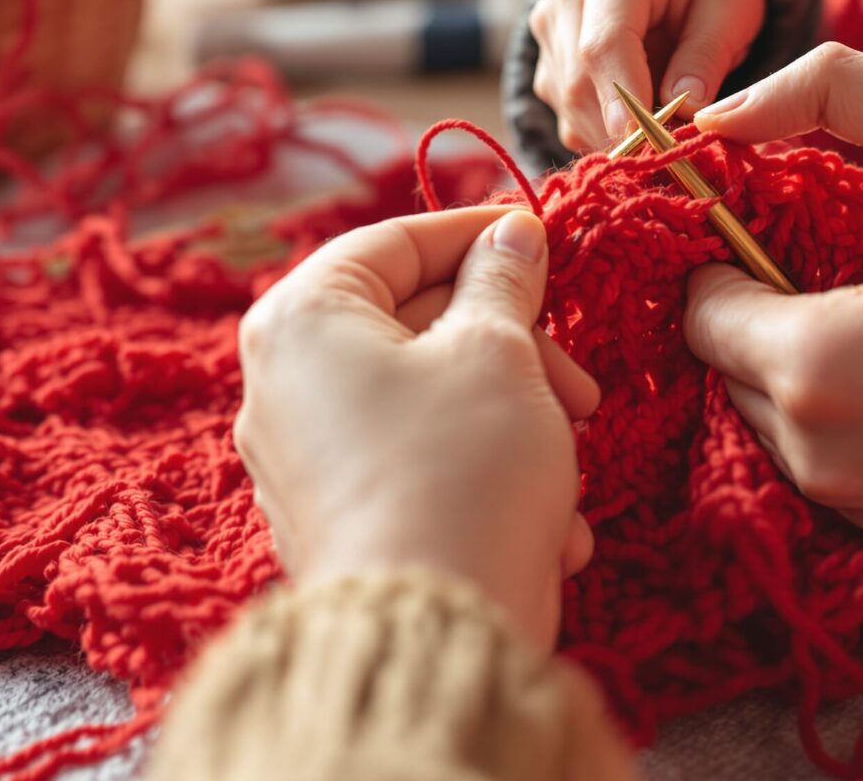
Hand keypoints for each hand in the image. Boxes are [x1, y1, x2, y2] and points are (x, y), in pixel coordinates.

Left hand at [235, 207, 600, 646]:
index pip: (392, 243)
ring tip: (566, 464)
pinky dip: (482, 477)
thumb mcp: (496, 353)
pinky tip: (548, 526)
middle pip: (412, 325)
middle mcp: (282, 384)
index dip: (475, 235)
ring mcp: (304, 458)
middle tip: (580, 387)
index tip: (538, 238)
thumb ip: (503, 282)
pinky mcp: (337, 519)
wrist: (432, 627)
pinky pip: (417, 465)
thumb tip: (512, 236)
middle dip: (511, 350)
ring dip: (512, 419)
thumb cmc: (459, 471)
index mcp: (300, 320)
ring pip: (426, 399)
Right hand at [530, 0, 764, 152]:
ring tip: (665, 129)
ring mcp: (549, 31)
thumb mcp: (731, 6)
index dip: (621, 97)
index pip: (603, 43)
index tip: (647, 139)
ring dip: (615, 134)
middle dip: (623, 128)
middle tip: (674, 152)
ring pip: (569, 106)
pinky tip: (640, 122)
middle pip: (578, 81)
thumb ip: (707, 55)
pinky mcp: (547, 64)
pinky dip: (604, 132)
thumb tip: (685, 108)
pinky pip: (568, 116)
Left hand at [682, 44, 862, 539]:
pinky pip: (812, 455)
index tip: (779, 225)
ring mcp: (844, 497)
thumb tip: (715, 117)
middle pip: (720, 359)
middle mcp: (812, 446)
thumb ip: (828, 91)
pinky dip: (834, 412)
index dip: (727, 253)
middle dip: (758, 305)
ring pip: (758, 409)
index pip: (697, 303)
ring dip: (792, 360)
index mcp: (813, 360)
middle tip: (837, 265)